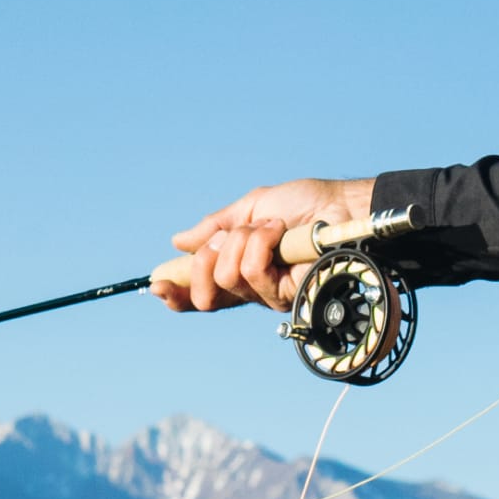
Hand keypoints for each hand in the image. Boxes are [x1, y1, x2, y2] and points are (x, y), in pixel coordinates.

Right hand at [152, 178, 376, 312]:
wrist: (342, 205)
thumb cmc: (307, 204)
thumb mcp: (251, 207)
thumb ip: (215, 227)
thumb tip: (177, 242)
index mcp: (242, 268)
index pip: (204, 292)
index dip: (178, 293)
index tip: (157, 283)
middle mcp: (254, 288)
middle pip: (208, 295)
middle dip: (207, 261)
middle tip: (225, 239)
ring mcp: (272, 294)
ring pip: (229, 277)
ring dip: (243, 242)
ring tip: (270, 227)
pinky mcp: (289, 294)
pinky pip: (254, 272)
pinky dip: (261, 243)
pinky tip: (279, 232)